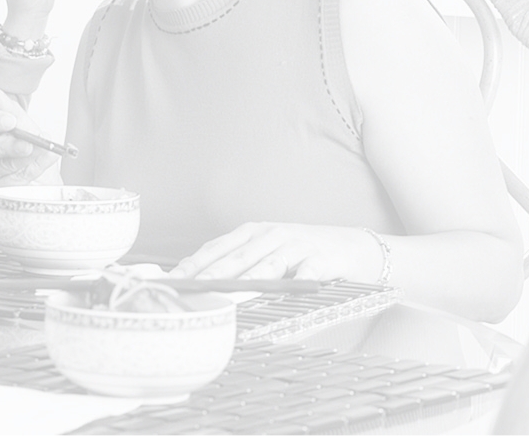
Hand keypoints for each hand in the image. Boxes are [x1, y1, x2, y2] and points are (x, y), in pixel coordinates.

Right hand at [0, 88, 59, 196]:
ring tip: (42, 150)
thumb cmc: (32, 154)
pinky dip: (34, 169)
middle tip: (26, 142)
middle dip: (5, 144)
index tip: (11, 120)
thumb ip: (12, 113)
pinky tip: (47, 159)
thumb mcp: (28, 129)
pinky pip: (14, 181)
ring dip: (25, 158)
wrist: (47, 184)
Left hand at [169, 222, 381, 282]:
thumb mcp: (270, 257)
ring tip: (228, 295)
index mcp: (252, 233)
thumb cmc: (305, 256)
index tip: (172, 281)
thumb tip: (207, 289)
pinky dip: (294, 283)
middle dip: (211, 275)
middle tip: (191, 291)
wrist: (356, 249)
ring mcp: (296, 244)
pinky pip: (306, 273)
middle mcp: (270, 234)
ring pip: (266, 264)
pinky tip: (282, 294)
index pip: (215, 248)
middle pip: (235, 257)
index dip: (193, 264)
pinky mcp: (322, 258)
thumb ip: (242, 268)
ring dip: (246, 280)